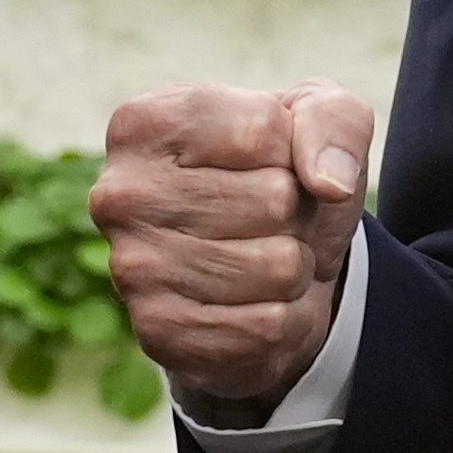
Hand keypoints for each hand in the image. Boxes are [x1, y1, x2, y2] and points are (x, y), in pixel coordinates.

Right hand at [91, 82, 373, 417]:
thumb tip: (330, 183)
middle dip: (299, 211)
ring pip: (280, 266)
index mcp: (143, 123)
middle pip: (275, 198)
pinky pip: (272, 326)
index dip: (294, 149)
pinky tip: (256, 302)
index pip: (262, 129)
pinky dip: (289, 316)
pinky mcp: (161, 333)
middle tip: (271, 217)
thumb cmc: (280, 173)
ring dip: (297, 265)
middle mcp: (120, 195)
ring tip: (265, 255)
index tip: (271, 159)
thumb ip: (332, 122)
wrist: (258, 268)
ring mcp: (134, 269)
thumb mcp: (316, 118)